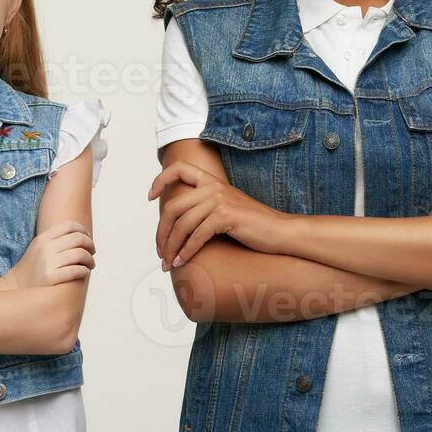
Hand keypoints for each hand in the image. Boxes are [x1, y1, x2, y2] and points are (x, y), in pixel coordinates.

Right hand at [4, 220, 94, 288]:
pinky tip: (84, 273)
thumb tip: (81, 235)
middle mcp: (45, 248)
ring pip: (80, 253)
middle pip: (78, 238)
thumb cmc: (33, 269)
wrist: (16, 288)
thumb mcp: (39, 248)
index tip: (87, 238)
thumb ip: (55, 240)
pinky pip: (76, 270)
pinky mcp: (51, 278)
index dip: (83, 230)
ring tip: (90, 265)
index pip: (69, 225)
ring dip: (90, 259)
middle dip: (90, 244)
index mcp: (43, 239)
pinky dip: (85, 270)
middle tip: (92, 252)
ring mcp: (48, 263)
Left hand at [148, 161, 294, 268]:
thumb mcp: (227, 207)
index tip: (150, 197)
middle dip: (161, 232)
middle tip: (159, 252)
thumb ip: (206, 206)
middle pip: (174, 207)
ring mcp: (219, 200)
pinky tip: (181, 262)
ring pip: (182, 224)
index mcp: (212, 181)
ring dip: (170, 247)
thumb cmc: (254, 225)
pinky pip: (196, 236)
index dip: (160, 180)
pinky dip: (185, 251)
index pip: (180, 169)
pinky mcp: (226, 216)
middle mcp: (213, 187)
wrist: (281, 231)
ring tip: (167, 263)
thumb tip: (180, 223)